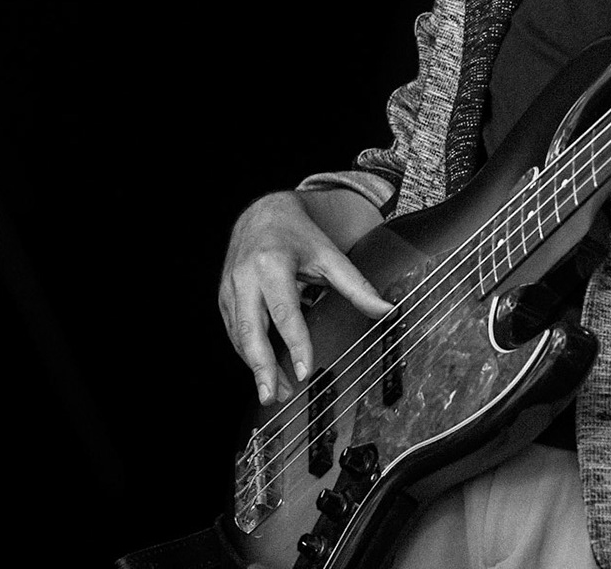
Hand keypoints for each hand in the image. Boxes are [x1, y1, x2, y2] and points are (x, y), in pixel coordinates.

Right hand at [218, 190, 389, 404]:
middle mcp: (245, 277)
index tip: (304, 371)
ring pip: (240, 337)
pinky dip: (248, 354)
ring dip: (257, 368)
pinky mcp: (224, 298)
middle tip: (275, 396)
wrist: (263, 215)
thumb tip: (386, 309)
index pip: (284, 311)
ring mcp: (230, 289)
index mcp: (273, 264)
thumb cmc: (298, 236)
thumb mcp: (330, 256)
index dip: (295, 343)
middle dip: (261, 367)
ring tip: (276, 391)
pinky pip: (234, 332)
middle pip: (251, 330)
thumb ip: (357, 286)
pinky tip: (263, 370)